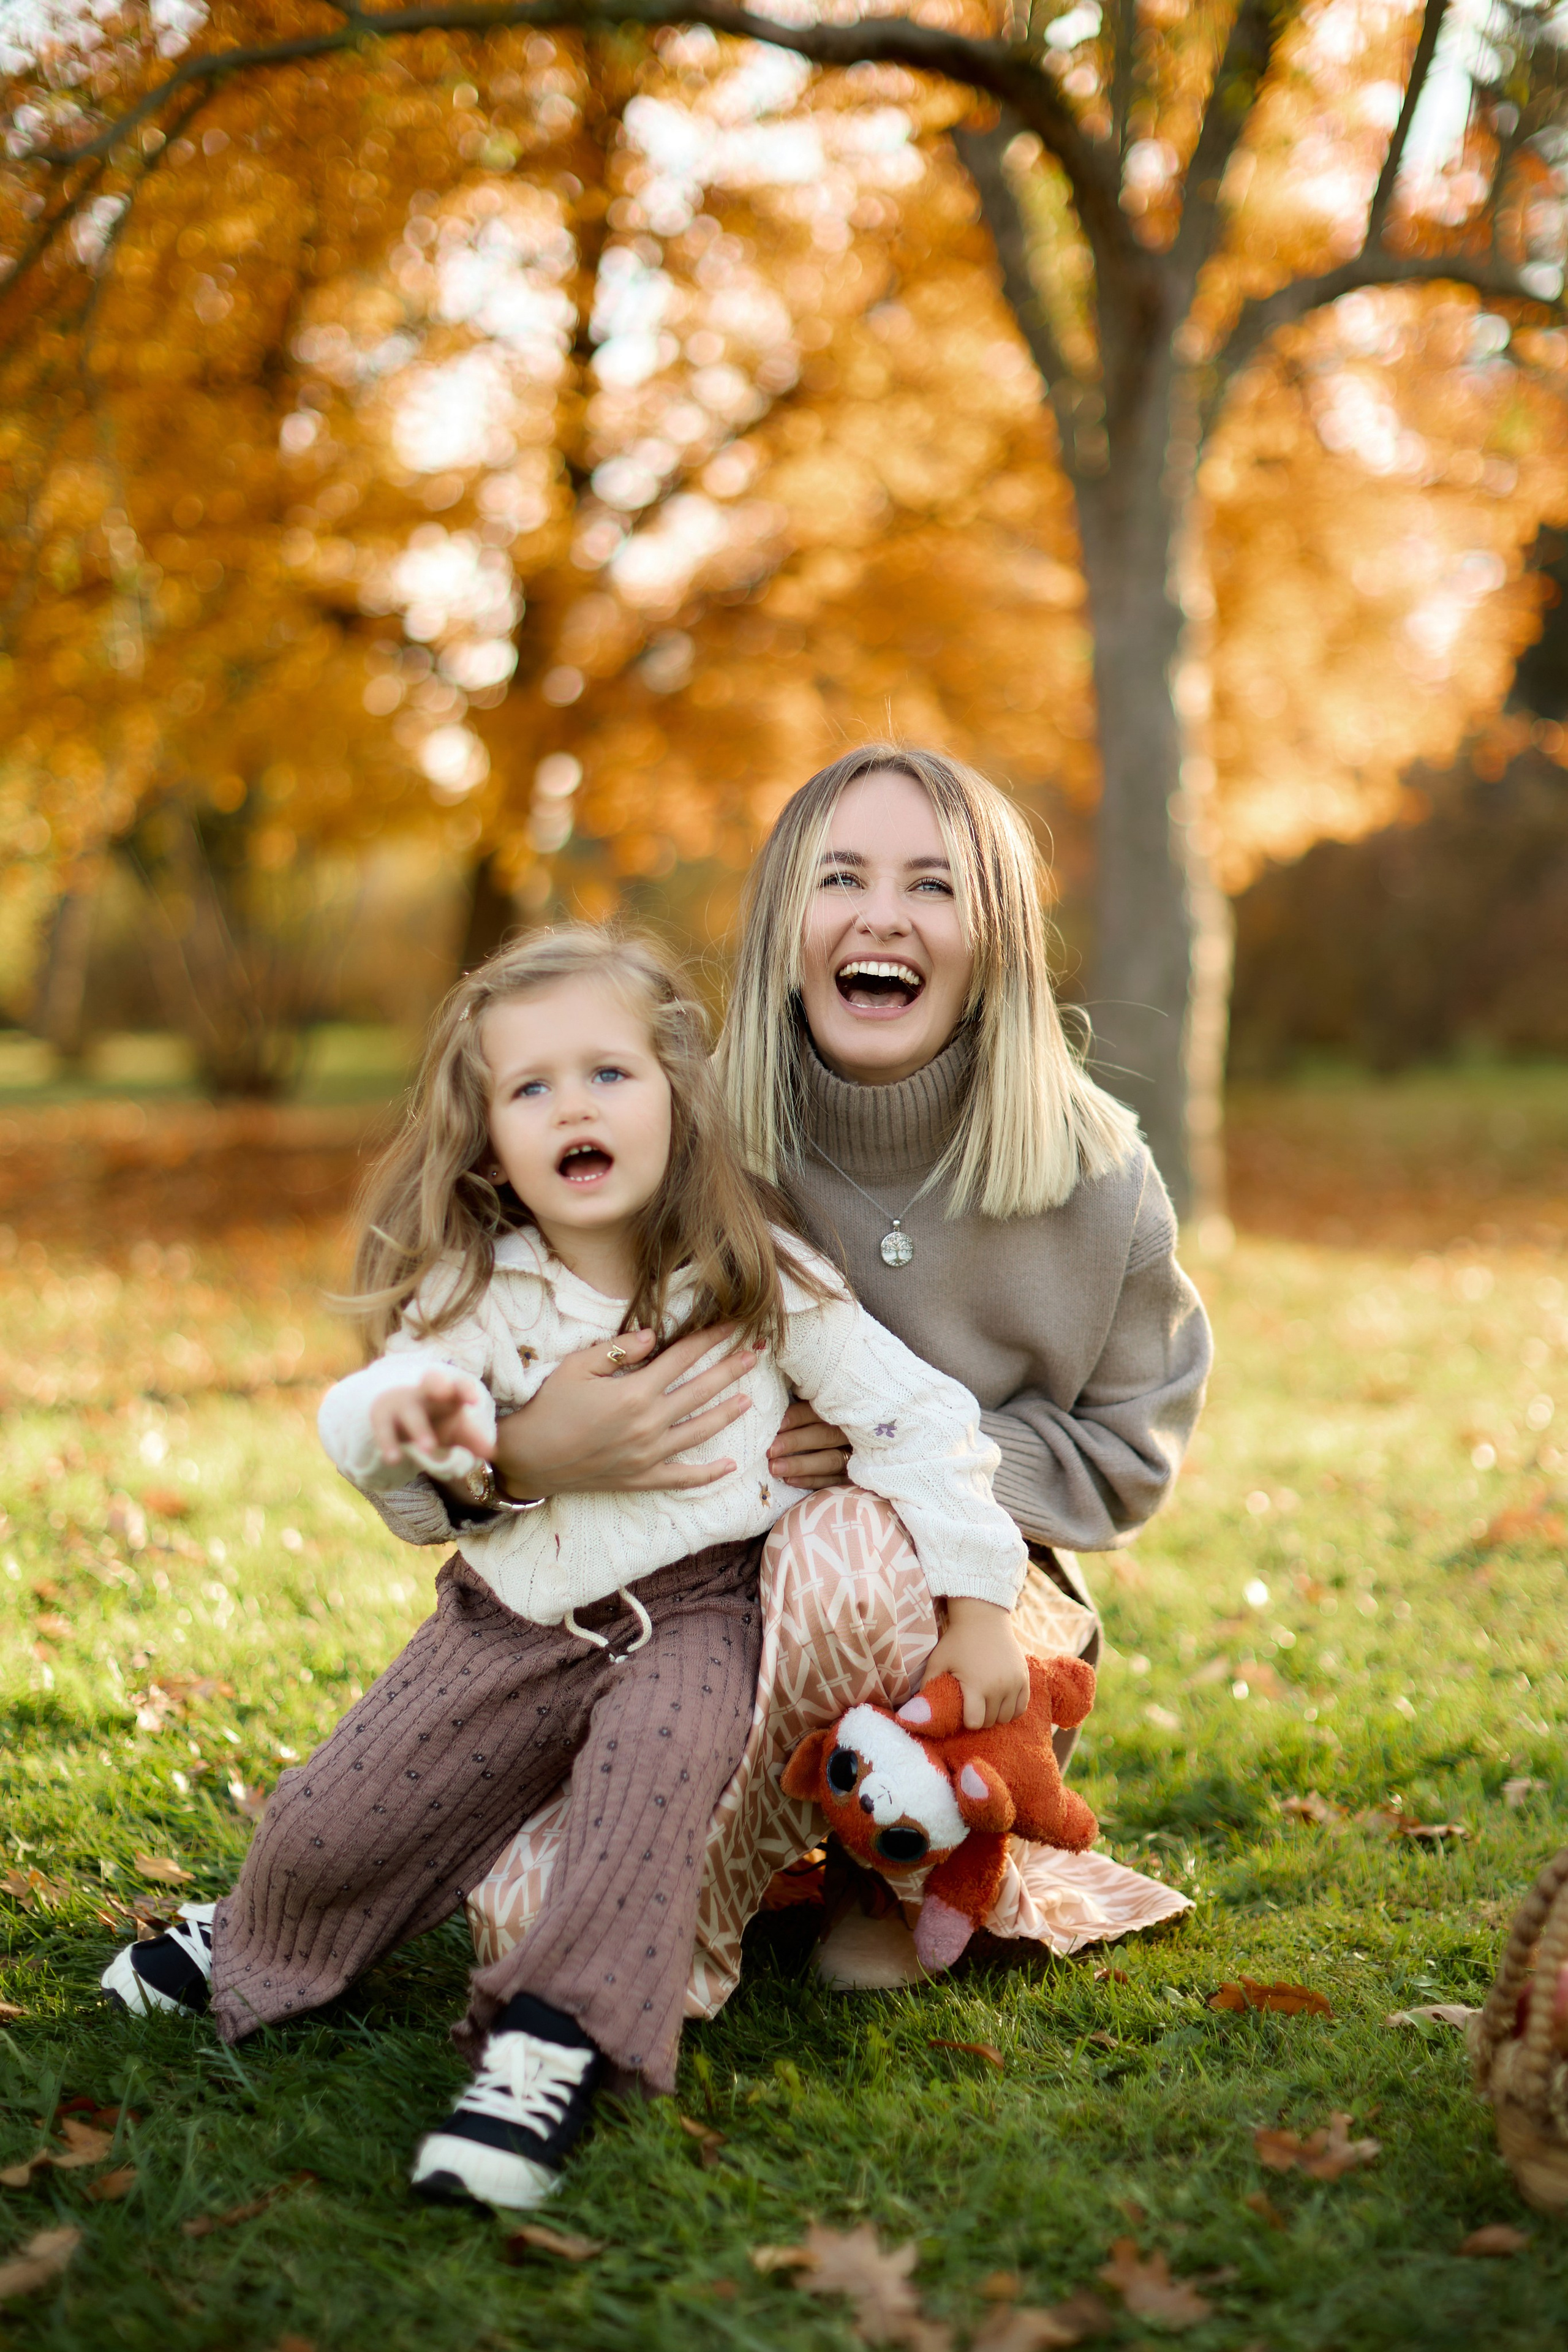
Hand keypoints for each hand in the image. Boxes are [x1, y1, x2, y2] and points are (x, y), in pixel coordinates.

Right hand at [369, 1369, 492, 1466]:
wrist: (396, 1413)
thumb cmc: (434, 1419)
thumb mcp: (454, 1429)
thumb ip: (473, 1439)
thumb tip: (492, 1452)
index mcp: (447, 1392)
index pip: (458, 1385)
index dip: (465, 1390)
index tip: (474, 1401)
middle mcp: (424, 1393)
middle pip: (431, 1382)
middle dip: (437, 1385)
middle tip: (446, 1394)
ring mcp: (402, 1404)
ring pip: (411, 1413)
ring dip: (420, 1429)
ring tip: (429, 1449)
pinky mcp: (382, 1418)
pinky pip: (384, 1430)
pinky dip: (388, 1444)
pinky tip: (393, 1459)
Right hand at [491, 1324, 757, 1499]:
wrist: (527, 1458)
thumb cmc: (548, 1406)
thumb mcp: (577, 1367)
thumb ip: (618, 1350)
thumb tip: (654, 1336)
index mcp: (634, 1392)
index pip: (682, 1358)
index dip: (710, 1339)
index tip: (733, 1326)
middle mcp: (648, 1423)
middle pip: (700, 1391)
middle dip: (730, 1370)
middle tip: (756, 1355)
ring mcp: (648, 1454)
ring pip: (699, 1431)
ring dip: (727, 1414)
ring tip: (749, 1400)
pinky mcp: (641, 1477)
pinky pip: (682, 1477)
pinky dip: (708, 1473)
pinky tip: (731, 1466)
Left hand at [766, 1396, 850, 1490]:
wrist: (852, 1450)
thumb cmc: (816, 1424)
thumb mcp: (811, 1408)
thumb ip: (798, 1406)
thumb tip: (772, 1405)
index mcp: (838, 1411)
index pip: (817, 1412)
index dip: (797, 1417)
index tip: (777, 1425)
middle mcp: (848, 1432)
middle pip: (824, 1435)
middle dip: (795, 1442)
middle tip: (770, 1450)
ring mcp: (852, 1455)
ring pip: (830, 1460)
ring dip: (800, 1465)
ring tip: (775, 1468)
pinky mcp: (851, 1476)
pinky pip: (832, 1480)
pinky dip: (811, 1480)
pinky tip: (789, 1480)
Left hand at [921, 1597, 1031, 1729]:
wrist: (983, 1618)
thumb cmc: (957, 1641)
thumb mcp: (938, 1661)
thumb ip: (928, 1686)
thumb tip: (917, 1709)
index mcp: (976, 1685)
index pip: (975, 1723)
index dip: (966, 1721)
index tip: (962, 1710)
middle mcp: (999, 1687)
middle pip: (990, 1721)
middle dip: (980, 1717)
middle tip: (972, 1704)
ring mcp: (1014, 1683)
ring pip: (1007, 1717)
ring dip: (995, 1715)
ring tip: (985, 1702)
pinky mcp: (1024, 1678)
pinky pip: (1021, 1708)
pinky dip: (1011, 1709)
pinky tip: (1000, 1701)